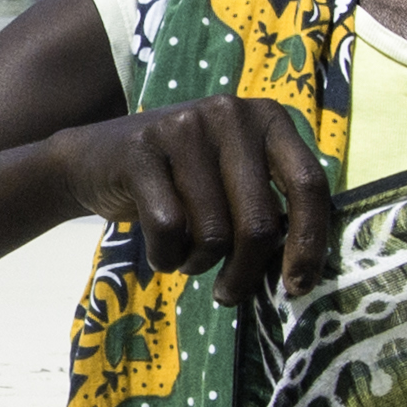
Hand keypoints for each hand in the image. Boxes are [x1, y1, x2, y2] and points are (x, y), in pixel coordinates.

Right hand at [50, 96, 331, 305]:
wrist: (96, 159)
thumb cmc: (184, 181)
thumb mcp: (235, 179)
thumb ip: (270, 207)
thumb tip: (300, 276)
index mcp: (269, 119)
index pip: (309, 184)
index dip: (309, 243)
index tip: (298, 287)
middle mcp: (231, 113)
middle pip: (259, 221)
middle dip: (245, 272)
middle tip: (229, 293)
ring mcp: (185, 126)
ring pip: (213, 232)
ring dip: (200, 263)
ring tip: (188, 259)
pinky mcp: (142, 149)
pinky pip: (169, 228)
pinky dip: (166, 256)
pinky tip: (162, 252)